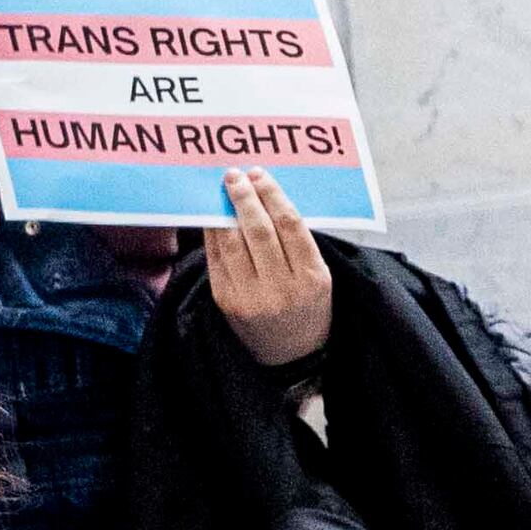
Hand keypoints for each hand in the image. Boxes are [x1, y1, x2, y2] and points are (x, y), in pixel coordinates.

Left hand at [203, 169, 331, 362]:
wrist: (290, 354)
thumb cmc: (307, 304)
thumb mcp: (317, 274)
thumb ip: (296, 241)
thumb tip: (264, 195)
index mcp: (312, 278)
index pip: (290, 226)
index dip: (272, 195)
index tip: (260, 175)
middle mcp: (281, 289)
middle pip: (259, 231)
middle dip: (245, 198)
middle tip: (235, 176)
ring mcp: (251, 297)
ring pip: (232, 243)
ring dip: (224, 212)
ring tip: (222, 189)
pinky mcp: (226, 302)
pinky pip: (216, 259)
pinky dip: (213, 233)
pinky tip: (213, 216)